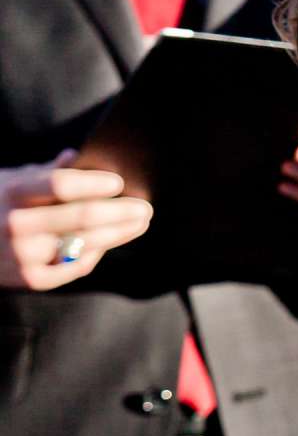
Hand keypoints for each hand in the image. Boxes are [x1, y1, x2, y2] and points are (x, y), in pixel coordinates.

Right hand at [0, 151, 152, 289]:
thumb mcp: (9, 180)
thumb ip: (43, 172)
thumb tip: (76, 156)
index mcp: (13, 192)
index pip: (61, 184)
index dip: (94, 183)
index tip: (119, 182)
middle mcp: (17, 224)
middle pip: (82, 216)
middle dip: (121, 211)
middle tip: (146, 207)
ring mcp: (24, 255)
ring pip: (86, 243)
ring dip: (120, 233)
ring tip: (139, 223)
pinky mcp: (32, 279)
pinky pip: (77, 265)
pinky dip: (97, 252)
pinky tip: (110, 242)